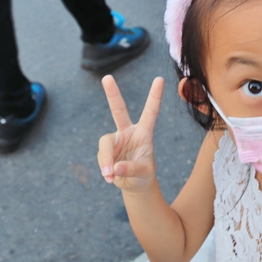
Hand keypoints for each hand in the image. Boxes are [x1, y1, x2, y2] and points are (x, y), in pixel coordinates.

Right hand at [98, 75, 163, 192]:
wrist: (134, 184)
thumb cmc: (143, 174)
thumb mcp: (144, 173)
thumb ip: (132, 169)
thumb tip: (114, 167)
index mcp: (144, 132)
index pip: (150, 112)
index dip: (155, 96)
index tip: (160, 79)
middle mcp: (128, 132)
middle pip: (118, 110)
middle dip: (112, 94)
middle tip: (107, 77)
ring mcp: (115, 140)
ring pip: (105, 143)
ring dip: (106, 160)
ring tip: (110, 175)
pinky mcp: (106, 150)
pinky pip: (102, 158)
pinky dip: (105, 169)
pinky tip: (110, 177)